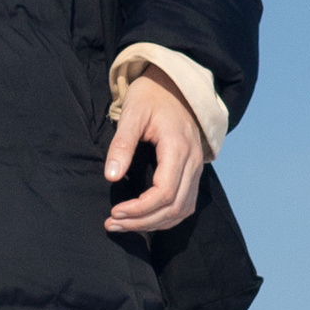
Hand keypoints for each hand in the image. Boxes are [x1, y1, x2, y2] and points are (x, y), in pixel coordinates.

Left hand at [104, 67, 207, 233]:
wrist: (174, 85)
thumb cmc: (151, 96)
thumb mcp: (132, 113)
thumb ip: (122, 144)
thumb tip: (112, 177)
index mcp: (179, 148)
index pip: (165, 192)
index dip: (140, 208)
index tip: (115, 211)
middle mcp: (193, 162)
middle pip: (174, 207)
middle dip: (142, 222)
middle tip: (112, 223)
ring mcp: (196, 168)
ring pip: (181, 210)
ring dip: (153, 223)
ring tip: (123, 224)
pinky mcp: (193, 172)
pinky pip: (184, 204)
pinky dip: (165, 217)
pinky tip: (143, 218)